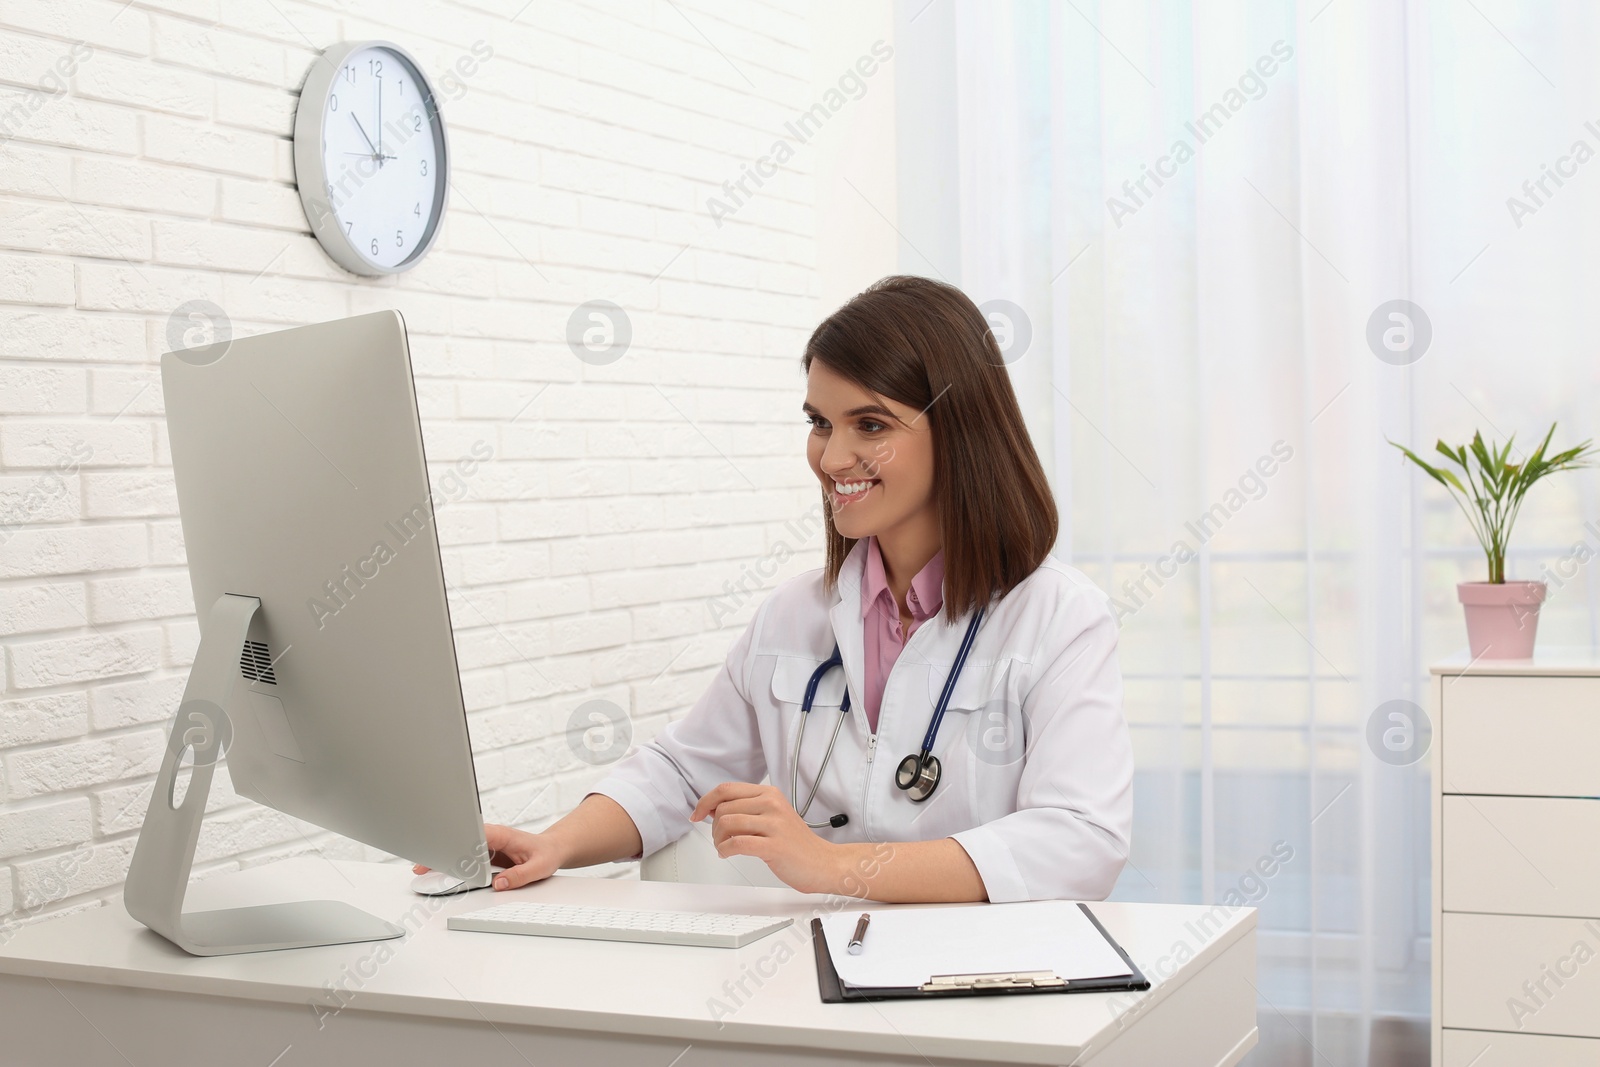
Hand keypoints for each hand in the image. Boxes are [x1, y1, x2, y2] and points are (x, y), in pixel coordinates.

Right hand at [411, 823, 564, 890]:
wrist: (553, 849)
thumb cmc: (547, 853)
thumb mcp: (539, 867)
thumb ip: (519, 876)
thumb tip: (498, 884)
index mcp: (502, 835)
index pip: (474, 835)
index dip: (456, 841)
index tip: (441, 852)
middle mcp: (492, 836)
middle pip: (461, 840)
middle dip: (441, 850)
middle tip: (421, 864)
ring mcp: (488, 843)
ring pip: (461, 847)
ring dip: (444, 856)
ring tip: (423, 867)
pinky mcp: (486, 852)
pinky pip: (467, 855)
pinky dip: (453, 862)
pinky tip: (441, 870)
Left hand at [691, 782, 839, 894]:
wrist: (822, 863)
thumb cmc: (796, 843)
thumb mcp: (773, 815)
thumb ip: (747, 809)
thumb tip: (713, 809)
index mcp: (769, 794)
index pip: (727, 789)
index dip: (705, 801)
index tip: (697, 813)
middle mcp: (772, 804)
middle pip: (723, 808)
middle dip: (713, 827)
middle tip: (719, 839)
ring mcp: (774, 824)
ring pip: (727, 823)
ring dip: (718, 840)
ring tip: (723, 848)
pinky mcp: (773, 845)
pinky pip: (736, 843)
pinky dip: (725, 850)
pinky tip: (728, 854)